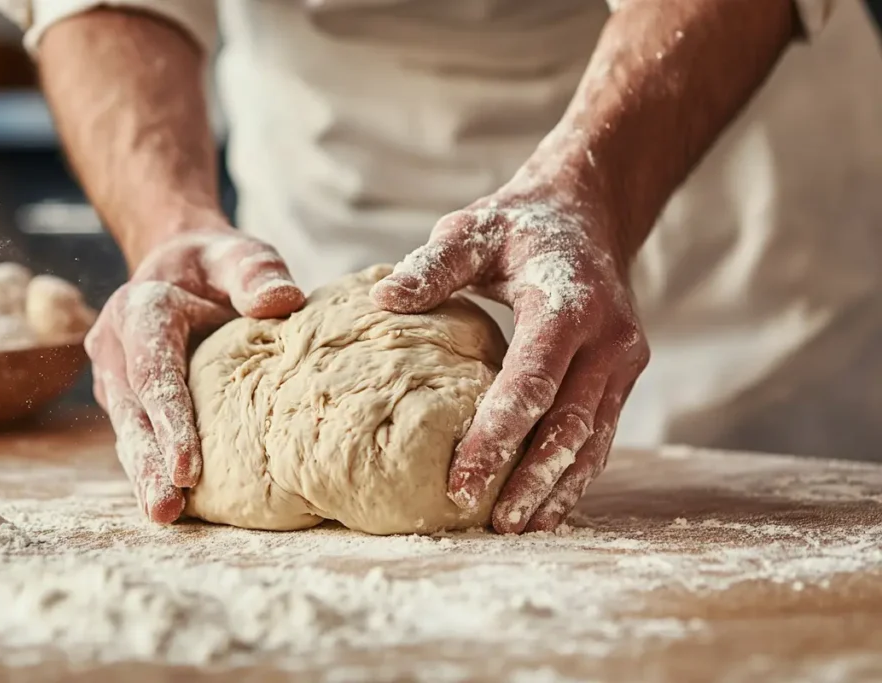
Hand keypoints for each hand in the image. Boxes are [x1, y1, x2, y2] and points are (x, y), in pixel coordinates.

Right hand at [85, 224, 304, 522]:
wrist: (183, 266)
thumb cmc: (219, 265)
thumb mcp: (240, 255)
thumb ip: (256, 272)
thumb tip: (282, 301)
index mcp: (139, 309)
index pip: (152, 368)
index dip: (170, 416)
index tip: (189, 465)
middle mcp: (117, 346)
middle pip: (133, 410)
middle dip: (150, 461)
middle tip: (167, 508)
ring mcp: (117, 378)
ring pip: (129, 431)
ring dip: (145, 475)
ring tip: (164, 516)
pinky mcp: (129, 400)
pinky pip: (138, 437)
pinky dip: (152, 470)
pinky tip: (172, 507)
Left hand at [372, 175, 648, 533]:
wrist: (589, 212)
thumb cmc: (521, 223)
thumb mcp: (474, 229)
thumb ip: (434, 266)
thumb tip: (383, 300)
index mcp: (568, 304)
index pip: (532, 383)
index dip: (497, 436)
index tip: (461, 481)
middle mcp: (608, 340)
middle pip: (570, 425)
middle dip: (532, 479)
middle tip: (494, 525)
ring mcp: (622, 362)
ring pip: (593, 440)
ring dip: (559, 488)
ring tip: (520, 530)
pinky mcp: (622, 377)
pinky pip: (601, 434)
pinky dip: (575, 473)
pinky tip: (547, 505)